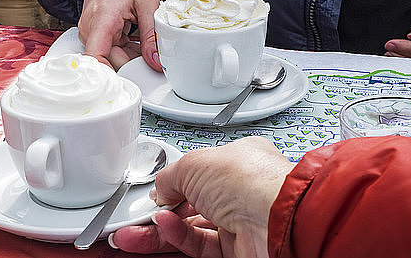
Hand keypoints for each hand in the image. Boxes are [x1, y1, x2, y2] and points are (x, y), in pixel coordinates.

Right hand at [78, 0, 161, 71]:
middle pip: (108, 60)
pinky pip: (111, 50)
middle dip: (132, 64)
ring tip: (146, 43)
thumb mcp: (148, 2)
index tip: (128, 81)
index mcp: (102, 18)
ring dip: (130, 56)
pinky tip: (138, 41)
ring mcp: (91, 31)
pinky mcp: (97, 34)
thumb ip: (151, 34)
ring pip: (110, 57)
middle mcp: (91, 27)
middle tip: (153, 59)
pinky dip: (127, 50)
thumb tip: (155, 61)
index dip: (108, 74)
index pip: (95, 56)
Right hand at [109, 137, 294, 256]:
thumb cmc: (251, 179)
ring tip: (132, 231)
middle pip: (191, 203)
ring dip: (160, 229)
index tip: (150, 191)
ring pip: (191, 227)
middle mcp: (240, 191)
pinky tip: (162, 228)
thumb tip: (159, 187)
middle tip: (133, 218)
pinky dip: (178, 236)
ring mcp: (239, 221)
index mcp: (237, 161)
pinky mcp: (237, 249)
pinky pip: (199, 243)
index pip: (198, 171)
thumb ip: (171, 175)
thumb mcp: (196, 163)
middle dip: (158, 210)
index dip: (172, 181)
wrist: (278, 217)